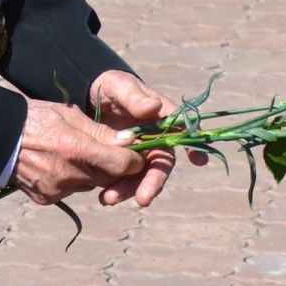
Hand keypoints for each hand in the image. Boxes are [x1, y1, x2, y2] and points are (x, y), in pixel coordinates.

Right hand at [12, 99, 143, 206]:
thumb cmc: (35, 118)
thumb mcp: (69, 115)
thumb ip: (101, 132)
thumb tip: (130, 142)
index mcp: (76, 149)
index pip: (121, 164)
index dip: (133, 159)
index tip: (134, 151)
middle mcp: (68, 175)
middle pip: (109, 178)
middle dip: (114, 166)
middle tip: (110, 150)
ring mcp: (57, 190)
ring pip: (91, 184)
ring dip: (93, 172)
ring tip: (78, 153)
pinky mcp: (48, 198)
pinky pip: (72, 190)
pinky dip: (73, 179)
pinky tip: (60, 164)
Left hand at [87, 70, 205, 208]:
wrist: (86, 97)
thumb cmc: (109, 86)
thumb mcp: (117, 85)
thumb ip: (133, 96)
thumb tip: (153, 106)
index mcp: (161, 115)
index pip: (182, 129)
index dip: (193, 145)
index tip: (198, 160)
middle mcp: (156, 137)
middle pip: (161, 163)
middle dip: (154, 182)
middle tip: (143, 198)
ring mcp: (140, 152)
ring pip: (142, 175)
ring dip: (130, 190)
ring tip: (110, 199)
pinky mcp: (124, 162)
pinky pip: (125, 178)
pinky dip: (117, 190)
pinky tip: (104, 197)